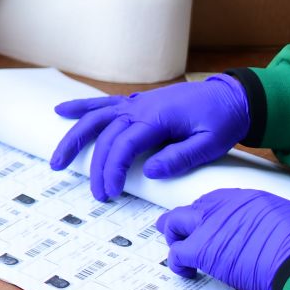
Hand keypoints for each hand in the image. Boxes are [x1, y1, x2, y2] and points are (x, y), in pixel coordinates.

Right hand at [49, 75, 252, 201]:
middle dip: (96, 167)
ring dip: (73, 138)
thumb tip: (150, 171)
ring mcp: (135, 102)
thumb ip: (180, 157)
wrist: (231, 96)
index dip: (114, 169)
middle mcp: (139, 107)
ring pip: (95, 118)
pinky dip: (81, 107)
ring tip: (57, 160)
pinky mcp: (135, 102)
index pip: (124, 145)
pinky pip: (102, 104)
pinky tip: (61, 111)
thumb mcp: (210, 143)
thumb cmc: (222, 120)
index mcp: (157, 118)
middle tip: (98, 194)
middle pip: (106, 137)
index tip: (111, 191)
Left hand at [158, 188, 289, 289]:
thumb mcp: (288, 216)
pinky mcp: (202, 250)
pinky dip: (177, 262)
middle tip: (182, 233)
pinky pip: (177, 253)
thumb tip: (265, 228)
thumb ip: (267, 218)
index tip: (207, 225)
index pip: (214, 201)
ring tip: (178, 249)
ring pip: (174, 223)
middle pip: (191, 209)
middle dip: (183, 221)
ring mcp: (209, 226)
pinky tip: (186, 270)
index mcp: (245, 198)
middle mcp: (223, 206)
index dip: (207, 214)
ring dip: (174, 236)